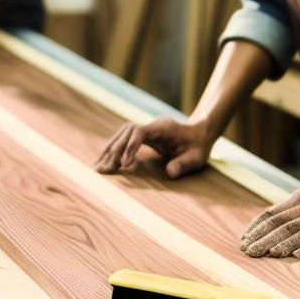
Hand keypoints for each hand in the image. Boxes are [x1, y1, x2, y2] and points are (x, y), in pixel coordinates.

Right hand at [94, 117, 215, 177]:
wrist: (200, 133)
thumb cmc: (198, 146)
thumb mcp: (197, 157)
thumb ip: (185, 164)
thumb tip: (170, 172)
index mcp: (163, 127)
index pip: (140, 132)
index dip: (130, 147)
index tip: (125, 164)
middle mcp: (151, 125)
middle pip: (125, 133)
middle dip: (114, 151)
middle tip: (105, 169)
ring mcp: (146, 129)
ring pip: (121, 135)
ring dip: (110, 150)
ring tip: (100, 167)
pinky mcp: (142, 135)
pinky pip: (124, 140)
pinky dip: (114, 150)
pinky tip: (106, 161)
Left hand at [239, 190, 299, 258]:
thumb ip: (288, 220)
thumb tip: (258, 237)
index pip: (272, 214)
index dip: (256, 228)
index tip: (242, 243)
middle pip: (283, 224)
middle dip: (264, 238)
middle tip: (249, 252)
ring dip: (284, 243)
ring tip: (269, 254)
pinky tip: (299, 256)